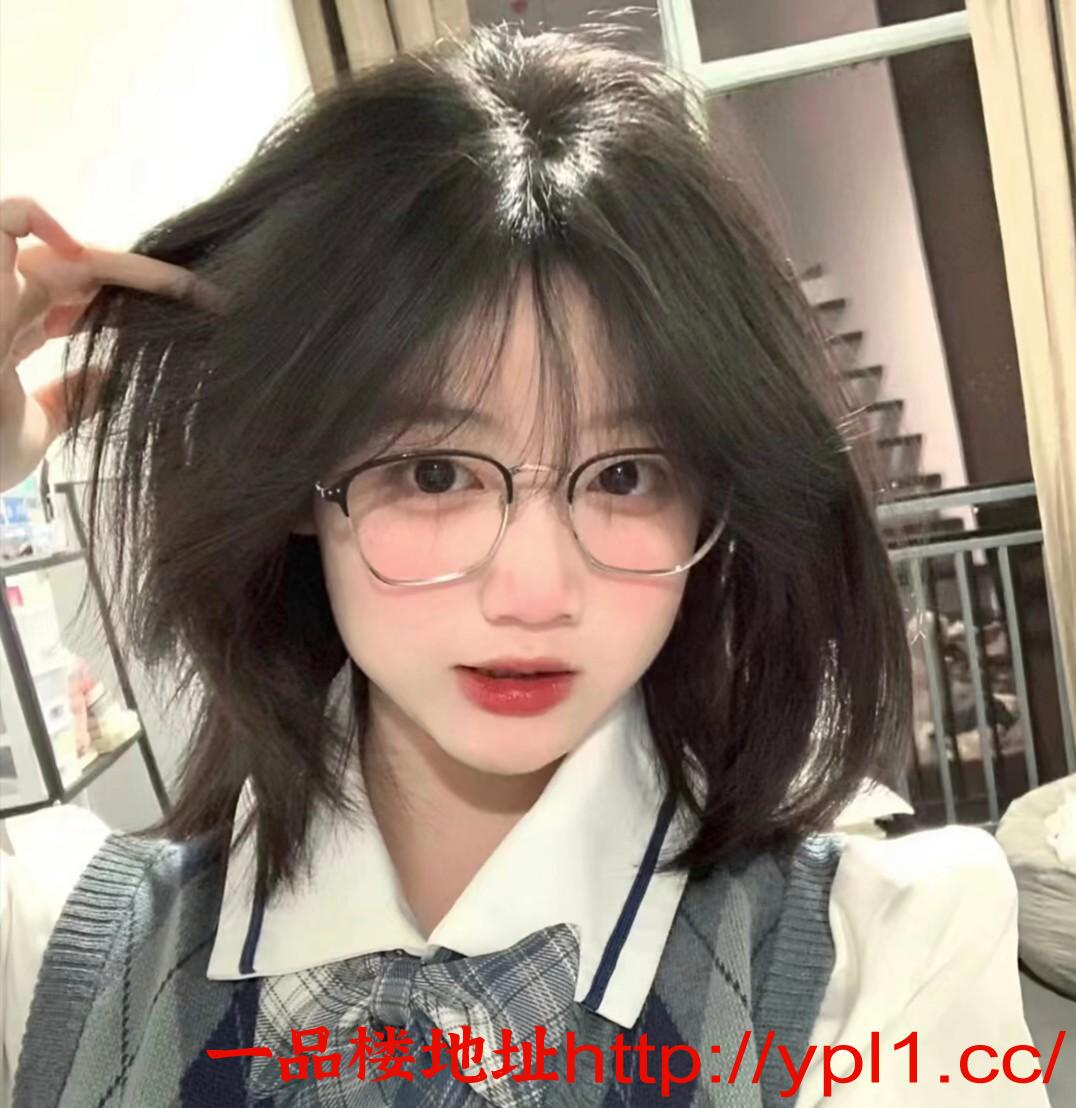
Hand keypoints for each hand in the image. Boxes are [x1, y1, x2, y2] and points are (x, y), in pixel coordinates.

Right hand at [0, 197, 225, 488]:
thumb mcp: (40, 429)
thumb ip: (72, 399)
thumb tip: (111, 377)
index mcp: (12, 333)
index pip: (79, 303)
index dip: (131, 305)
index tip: (188, 316)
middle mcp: (3, 302)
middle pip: (86, 275)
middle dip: (150, 286)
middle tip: (210, 300)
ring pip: (66, 252)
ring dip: (130, 269)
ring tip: (184, 291)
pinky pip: (4, 214)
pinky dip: (40, 217)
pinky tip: (90, 257)